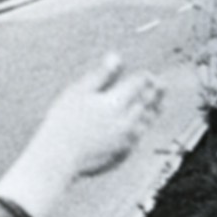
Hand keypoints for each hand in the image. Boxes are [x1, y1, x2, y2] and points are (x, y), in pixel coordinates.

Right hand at [30, 54, 163, 180]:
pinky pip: (140, 137)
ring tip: (153, 102)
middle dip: (156, 90)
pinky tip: (136, 123)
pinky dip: (142, 127)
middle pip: (151, 100)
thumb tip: (116, 57)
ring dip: (153, 109)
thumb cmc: (62, 123)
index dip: (145, 76)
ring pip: (149, 119)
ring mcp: (128, 138)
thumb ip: (100, 75)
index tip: (144, 74)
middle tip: (158, 84)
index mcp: (117, 102)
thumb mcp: (77, 93)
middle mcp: (128, 120)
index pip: (142, 81)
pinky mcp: (125, 153)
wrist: (57, 159)